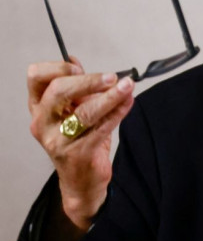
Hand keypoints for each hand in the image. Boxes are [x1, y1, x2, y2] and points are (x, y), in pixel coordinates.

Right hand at [27, 59, 134, 230]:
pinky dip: (118, 112)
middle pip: (58, 91)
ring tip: (128, 86)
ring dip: (110, 96)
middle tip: (112, 76)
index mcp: (39, 108)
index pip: (36, 78)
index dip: (57, 68)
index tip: (79, 66)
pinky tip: (128, 102)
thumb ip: (75, 88)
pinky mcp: (78, 153)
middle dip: (88, 80)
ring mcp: (58, 140)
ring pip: (84, 112)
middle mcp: (42, 123)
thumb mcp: (73, 110)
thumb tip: (74, 60)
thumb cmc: (79, 140)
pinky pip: (101, 128)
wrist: (82, 181)